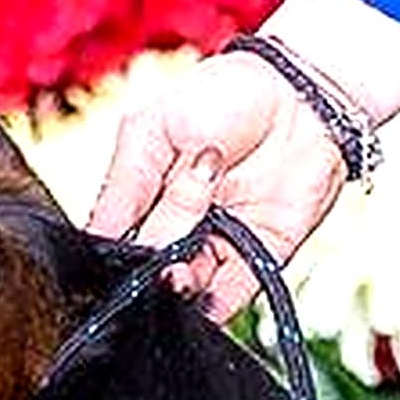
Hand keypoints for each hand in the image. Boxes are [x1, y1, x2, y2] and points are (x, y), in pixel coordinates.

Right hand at [86, 0, 399, 329]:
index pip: (115, 240)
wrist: (302, 93)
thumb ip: (126, 186)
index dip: (112, 255)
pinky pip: (232, 296)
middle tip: (159, 252)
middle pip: (151, 265)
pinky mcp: (261, 255)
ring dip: (179, 289)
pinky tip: (201, 301)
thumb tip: (97, 238)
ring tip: (180, 272)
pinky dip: (214, 306)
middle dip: (153, 265)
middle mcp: (179, 226)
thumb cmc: (223, 94)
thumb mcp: (153, 129)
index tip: (113, 260)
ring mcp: (219, 243)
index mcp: (144, 195)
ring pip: (187, 288)